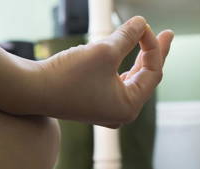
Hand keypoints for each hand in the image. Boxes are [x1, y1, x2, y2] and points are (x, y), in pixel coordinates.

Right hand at [38, 16, 173, 127]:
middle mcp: (121, 113)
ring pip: (131, 81)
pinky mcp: (97, 103)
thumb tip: (141, 23)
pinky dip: (123, 68)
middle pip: (145, 79)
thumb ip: (127, 36)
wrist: (33, 91)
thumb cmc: (68, 76)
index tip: (145, 26)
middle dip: (153, 54)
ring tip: (148, 41)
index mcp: (129, 107)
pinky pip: (117, 84)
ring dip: (138, 60)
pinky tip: (129, 56)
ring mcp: (109, 110)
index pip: (153, 74)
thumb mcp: (104, 52)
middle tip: (167, 34)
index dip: (154, 47)